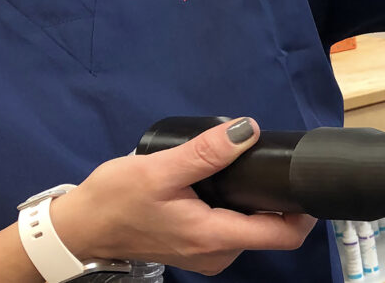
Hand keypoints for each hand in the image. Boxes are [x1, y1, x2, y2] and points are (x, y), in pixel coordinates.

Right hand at [49, 118, 316, 275]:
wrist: (78, 229)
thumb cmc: (115, 200)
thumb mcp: (159, 170)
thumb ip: (206, 152)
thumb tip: (249, 129)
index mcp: (215, 237)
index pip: (284, 235)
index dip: (303, 210)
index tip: (306, 179)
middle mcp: (219, 254)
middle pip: (273, 230)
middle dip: (279, 199)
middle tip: (270, 162)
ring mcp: (209, 254)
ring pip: (253, 229)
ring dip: (257, 202)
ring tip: (247, 168)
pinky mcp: (199, 248)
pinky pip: (234, 229)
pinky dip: (239, 208)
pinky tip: (228, 183)